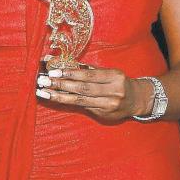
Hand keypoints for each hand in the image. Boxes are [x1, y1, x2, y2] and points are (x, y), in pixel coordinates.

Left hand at [35, 64, 153, 121]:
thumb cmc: (119, 82)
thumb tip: (66, 65)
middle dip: (60, 85)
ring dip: (59, 97)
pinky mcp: (105, 115)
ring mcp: (109, 106)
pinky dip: (68, 102)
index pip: (88, 75)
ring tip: (44, 93)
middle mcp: (113, 92)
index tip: (54, 72)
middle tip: (43, 82)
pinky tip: (56, 99)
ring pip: (80, 100)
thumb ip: (90, 70)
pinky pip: (83, 107)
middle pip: (82, 89)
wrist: (137, 100)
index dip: (70, 74)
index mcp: (114, 77)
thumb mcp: (110, 72)